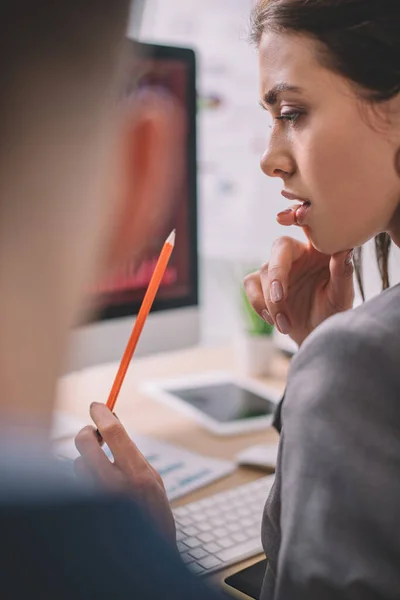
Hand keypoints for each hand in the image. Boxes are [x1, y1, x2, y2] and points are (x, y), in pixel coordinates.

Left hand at [74, 402, 175, 543]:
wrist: (147, 553)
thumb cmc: (152, 513)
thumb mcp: (152, 479)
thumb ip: (131, 453)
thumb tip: (112, 425)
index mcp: (138, 475)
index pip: (113, 432)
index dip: (102, 413)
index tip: (97, 405)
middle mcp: (114, 487)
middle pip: (85, 442)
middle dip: (87, 433)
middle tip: (93, 434)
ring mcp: (95, 500)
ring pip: (76, 464)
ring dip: (84, 463)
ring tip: (100, 474)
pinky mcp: (82, 508)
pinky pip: (73, 483)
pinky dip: (81, 480)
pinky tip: (92, 488)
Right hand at [244, 211, 353, 346]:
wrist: (315, 337)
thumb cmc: (333, 313)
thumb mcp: (342, 296)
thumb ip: (342, 272)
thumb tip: (344, 249)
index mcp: (319, 249)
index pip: (308, 225)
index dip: (296, 216)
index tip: (284, 219)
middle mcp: (297, 254)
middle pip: (279, 247)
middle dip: (277, 272)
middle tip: (279, 296)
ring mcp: (277, 268)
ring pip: (264, 272)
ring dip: (272, 302)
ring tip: (285, 325)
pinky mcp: (261, 283)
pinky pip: (251, 285)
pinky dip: (259, 304)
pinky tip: (275, 320)